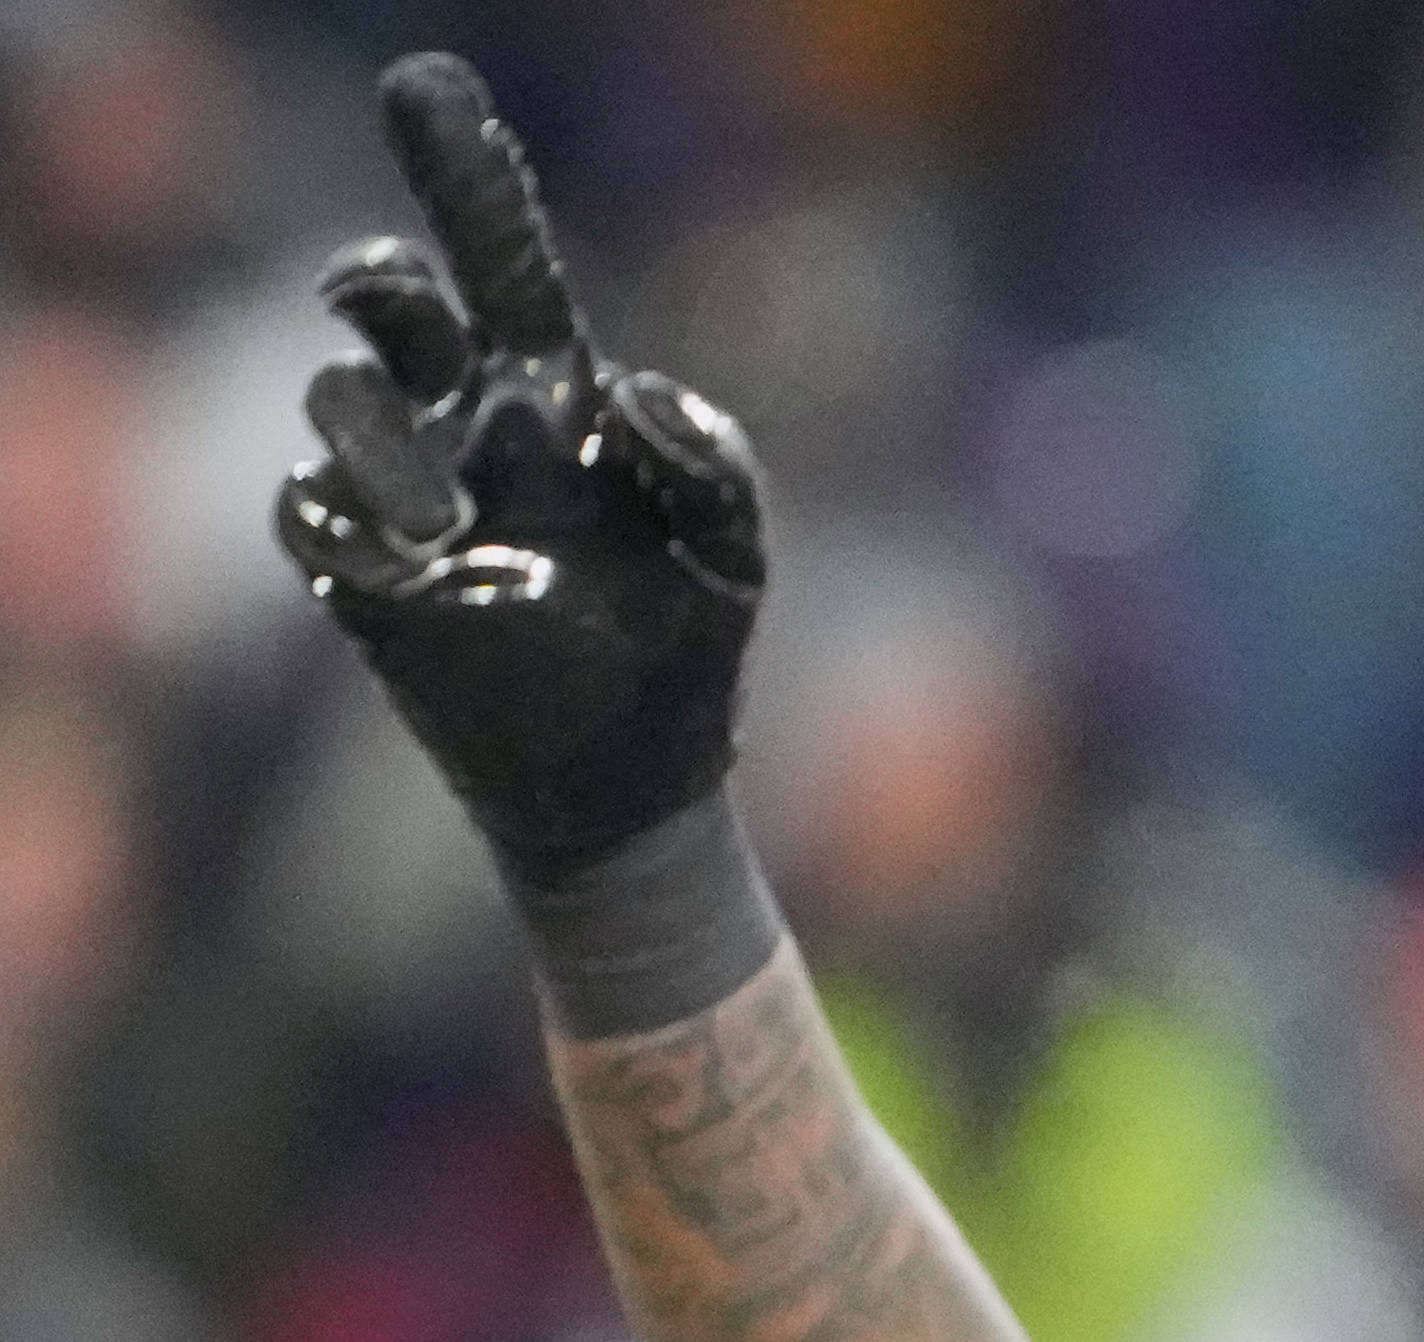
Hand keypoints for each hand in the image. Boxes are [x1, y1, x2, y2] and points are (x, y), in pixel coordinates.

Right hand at [274, 56, 769, 885]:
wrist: (637, 788)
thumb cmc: (684, 649)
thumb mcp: (732, 557)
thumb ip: (713, 465)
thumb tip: (625, 392)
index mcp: (552, 397)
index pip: (501, 265)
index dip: (466, 179)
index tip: (426, 89)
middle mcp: (463, 424)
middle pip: (391, 308)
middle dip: (375, 280)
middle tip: (381, 293)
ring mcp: (402, 493)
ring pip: (341, 400)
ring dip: (383, 442)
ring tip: (452, 528)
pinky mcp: (359, 574)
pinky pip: (307, 509)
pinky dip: (347, 521)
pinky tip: (417, 568)